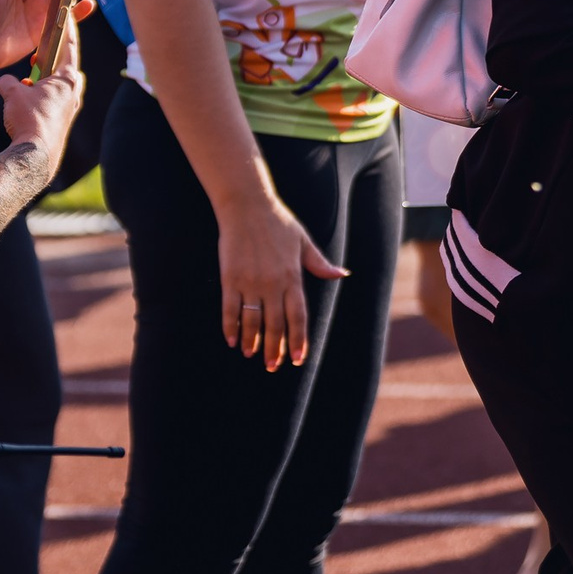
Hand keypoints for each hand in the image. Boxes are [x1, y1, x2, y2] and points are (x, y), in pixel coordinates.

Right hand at [0, 0, 82, 162]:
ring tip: (28, 79)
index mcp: (67, 78)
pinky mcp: (63, 121)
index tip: (69, 13)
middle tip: (38, 51)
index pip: (69, 44)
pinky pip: (53, 100)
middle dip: (51, 57)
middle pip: (65, 65)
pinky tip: (27, 101)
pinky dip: (42, 95)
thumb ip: (9, 82)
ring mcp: (71, 107)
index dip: (68, 27)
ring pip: (58, 85)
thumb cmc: (29, 120)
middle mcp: (74, 91)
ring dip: (44, 79)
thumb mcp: (13, 94)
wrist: (36, 156)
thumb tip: (6, 82)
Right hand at [218, 190, 347, 372]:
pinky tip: (231, 340)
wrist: (247, 206)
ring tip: (252, 355)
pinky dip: (229, 327)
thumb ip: (320, 264)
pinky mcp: (230, 278)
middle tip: (273, 367)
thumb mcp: (304, 242)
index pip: (298, 316)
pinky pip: (230, 309)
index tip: (297, 359)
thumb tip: (343, 274)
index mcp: (293, 277)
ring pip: (252, 321)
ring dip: (252, 341)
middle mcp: (273, 284)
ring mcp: (250, 282)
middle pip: (275, 324)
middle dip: (275, 349)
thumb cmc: (278, 222)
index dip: (298, 340)